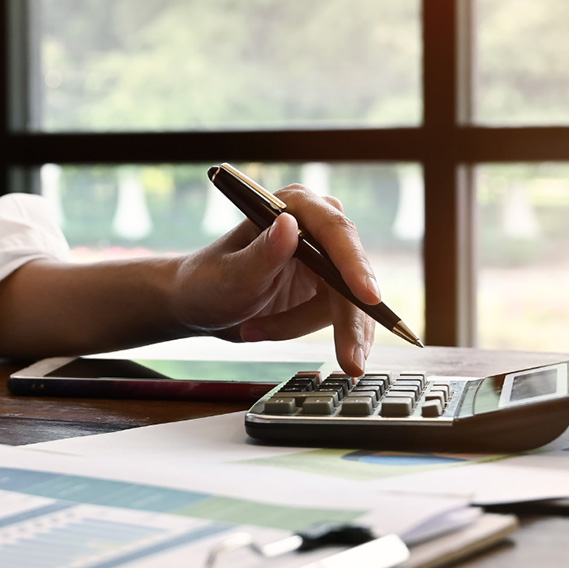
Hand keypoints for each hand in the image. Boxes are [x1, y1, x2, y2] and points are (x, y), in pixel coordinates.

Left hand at [170, 185, 379, 374]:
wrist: (200, 305)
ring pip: (348, 302)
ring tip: (257, 330)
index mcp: (293, 206)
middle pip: (351, 273)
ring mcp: (325, 257)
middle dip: (349, 320)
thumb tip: (289, 225)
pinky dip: (314, 333)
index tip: (368, 296)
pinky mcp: (328, 286)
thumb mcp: (231, 274)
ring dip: (304, 325)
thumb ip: (262, 253)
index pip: (335, 232)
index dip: (355, 264)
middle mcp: (315, 226)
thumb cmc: (208, 282)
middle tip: (350, 361)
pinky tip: (271, 332)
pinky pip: (341, 316)